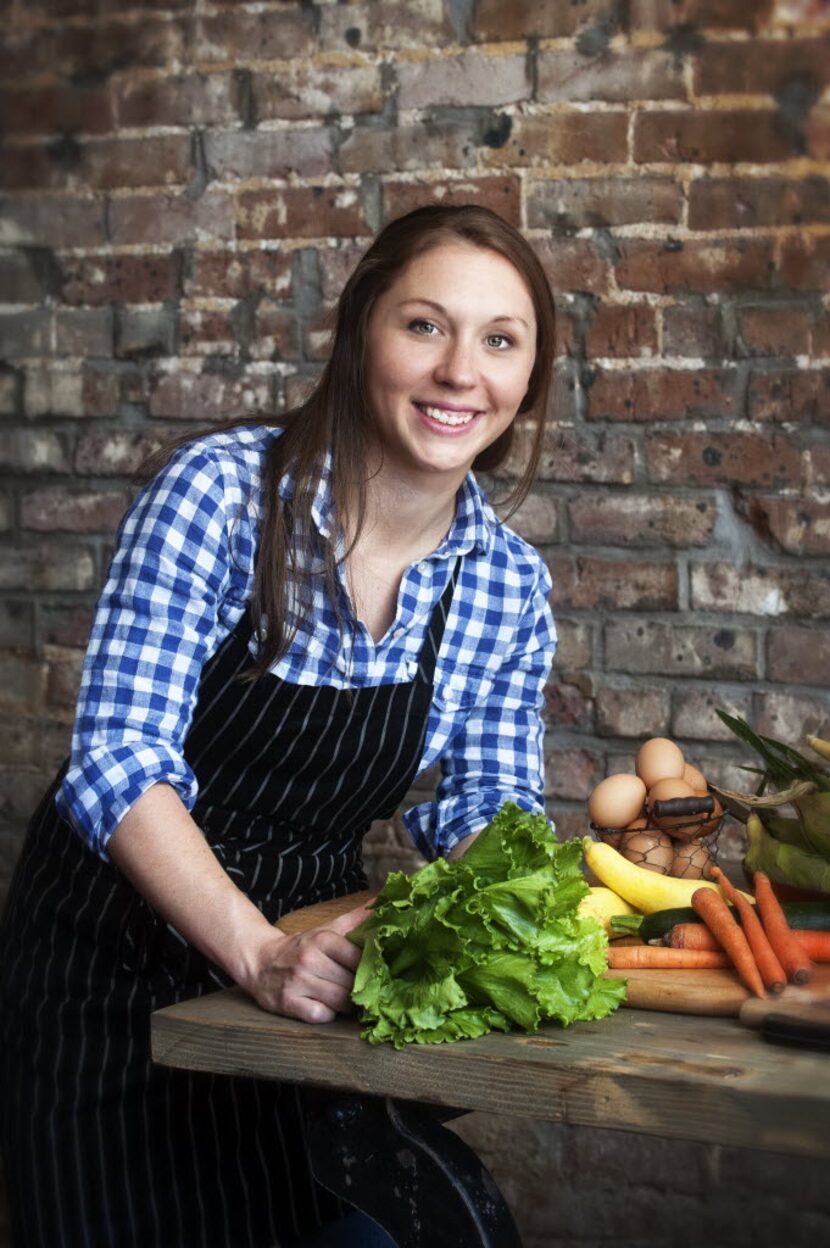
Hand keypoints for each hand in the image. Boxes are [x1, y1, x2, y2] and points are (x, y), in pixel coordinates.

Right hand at [244, 904, 371, 1023]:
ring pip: (339, 1001)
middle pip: (351, 983)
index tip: (373, 972)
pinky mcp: (287, 1003)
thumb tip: (384, 899)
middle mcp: (309, 959)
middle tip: (361, 989)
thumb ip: (357, 919)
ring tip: (345, 997)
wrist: (260, 961)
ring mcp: (297, 982)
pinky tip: (324, 1006)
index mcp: (322, 939)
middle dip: (359, 988)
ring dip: (346, 1004)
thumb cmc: (303, 947)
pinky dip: (327, 1014)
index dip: (369, 968)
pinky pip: (320, 1015)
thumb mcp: (328, 929)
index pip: (359, 958)